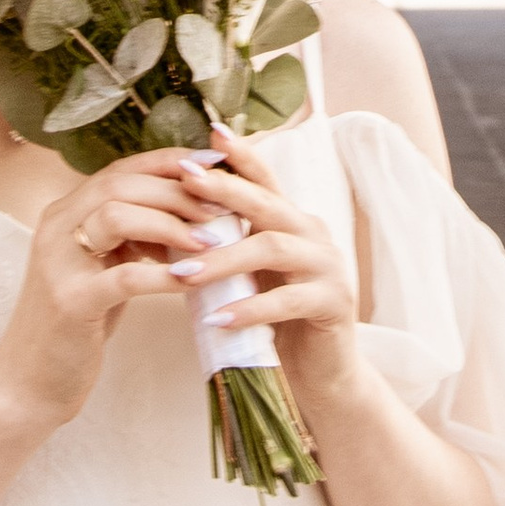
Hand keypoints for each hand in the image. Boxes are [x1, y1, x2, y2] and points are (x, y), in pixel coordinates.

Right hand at [0, 152, 218, 428]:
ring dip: (171, 224)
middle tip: (221, 206)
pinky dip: (163, 274)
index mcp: (65, 214)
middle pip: (120, 184)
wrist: (28, 383)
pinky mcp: (70, 301)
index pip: (121, 169)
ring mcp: (59, 263)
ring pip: (117, 217)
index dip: (169, 162)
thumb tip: (190, 211)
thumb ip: (133, 237)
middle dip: (177, 190)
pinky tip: (194, 278)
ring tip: (211, 241)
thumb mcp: (102, 269)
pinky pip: (124, 276)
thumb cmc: (76, 325)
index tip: (214, 165)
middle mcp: (56, 227)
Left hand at [172, 132, 363, 418]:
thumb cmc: (276, 323)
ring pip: (273, 248)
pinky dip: (250, 309)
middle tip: (185, 180)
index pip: (264, 179)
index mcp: (290, 221)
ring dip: (224, 259)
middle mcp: (313, 234)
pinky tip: (219, 319)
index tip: (209, 131)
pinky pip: (288, 301)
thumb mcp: (248, 278)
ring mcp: (328, 267)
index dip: (240, 155)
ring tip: (184, 272)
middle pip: (266, 203)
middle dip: (224, 190)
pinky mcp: (335, 303)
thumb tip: (169, 225)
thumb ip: (226, 249)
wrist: (322, 374)